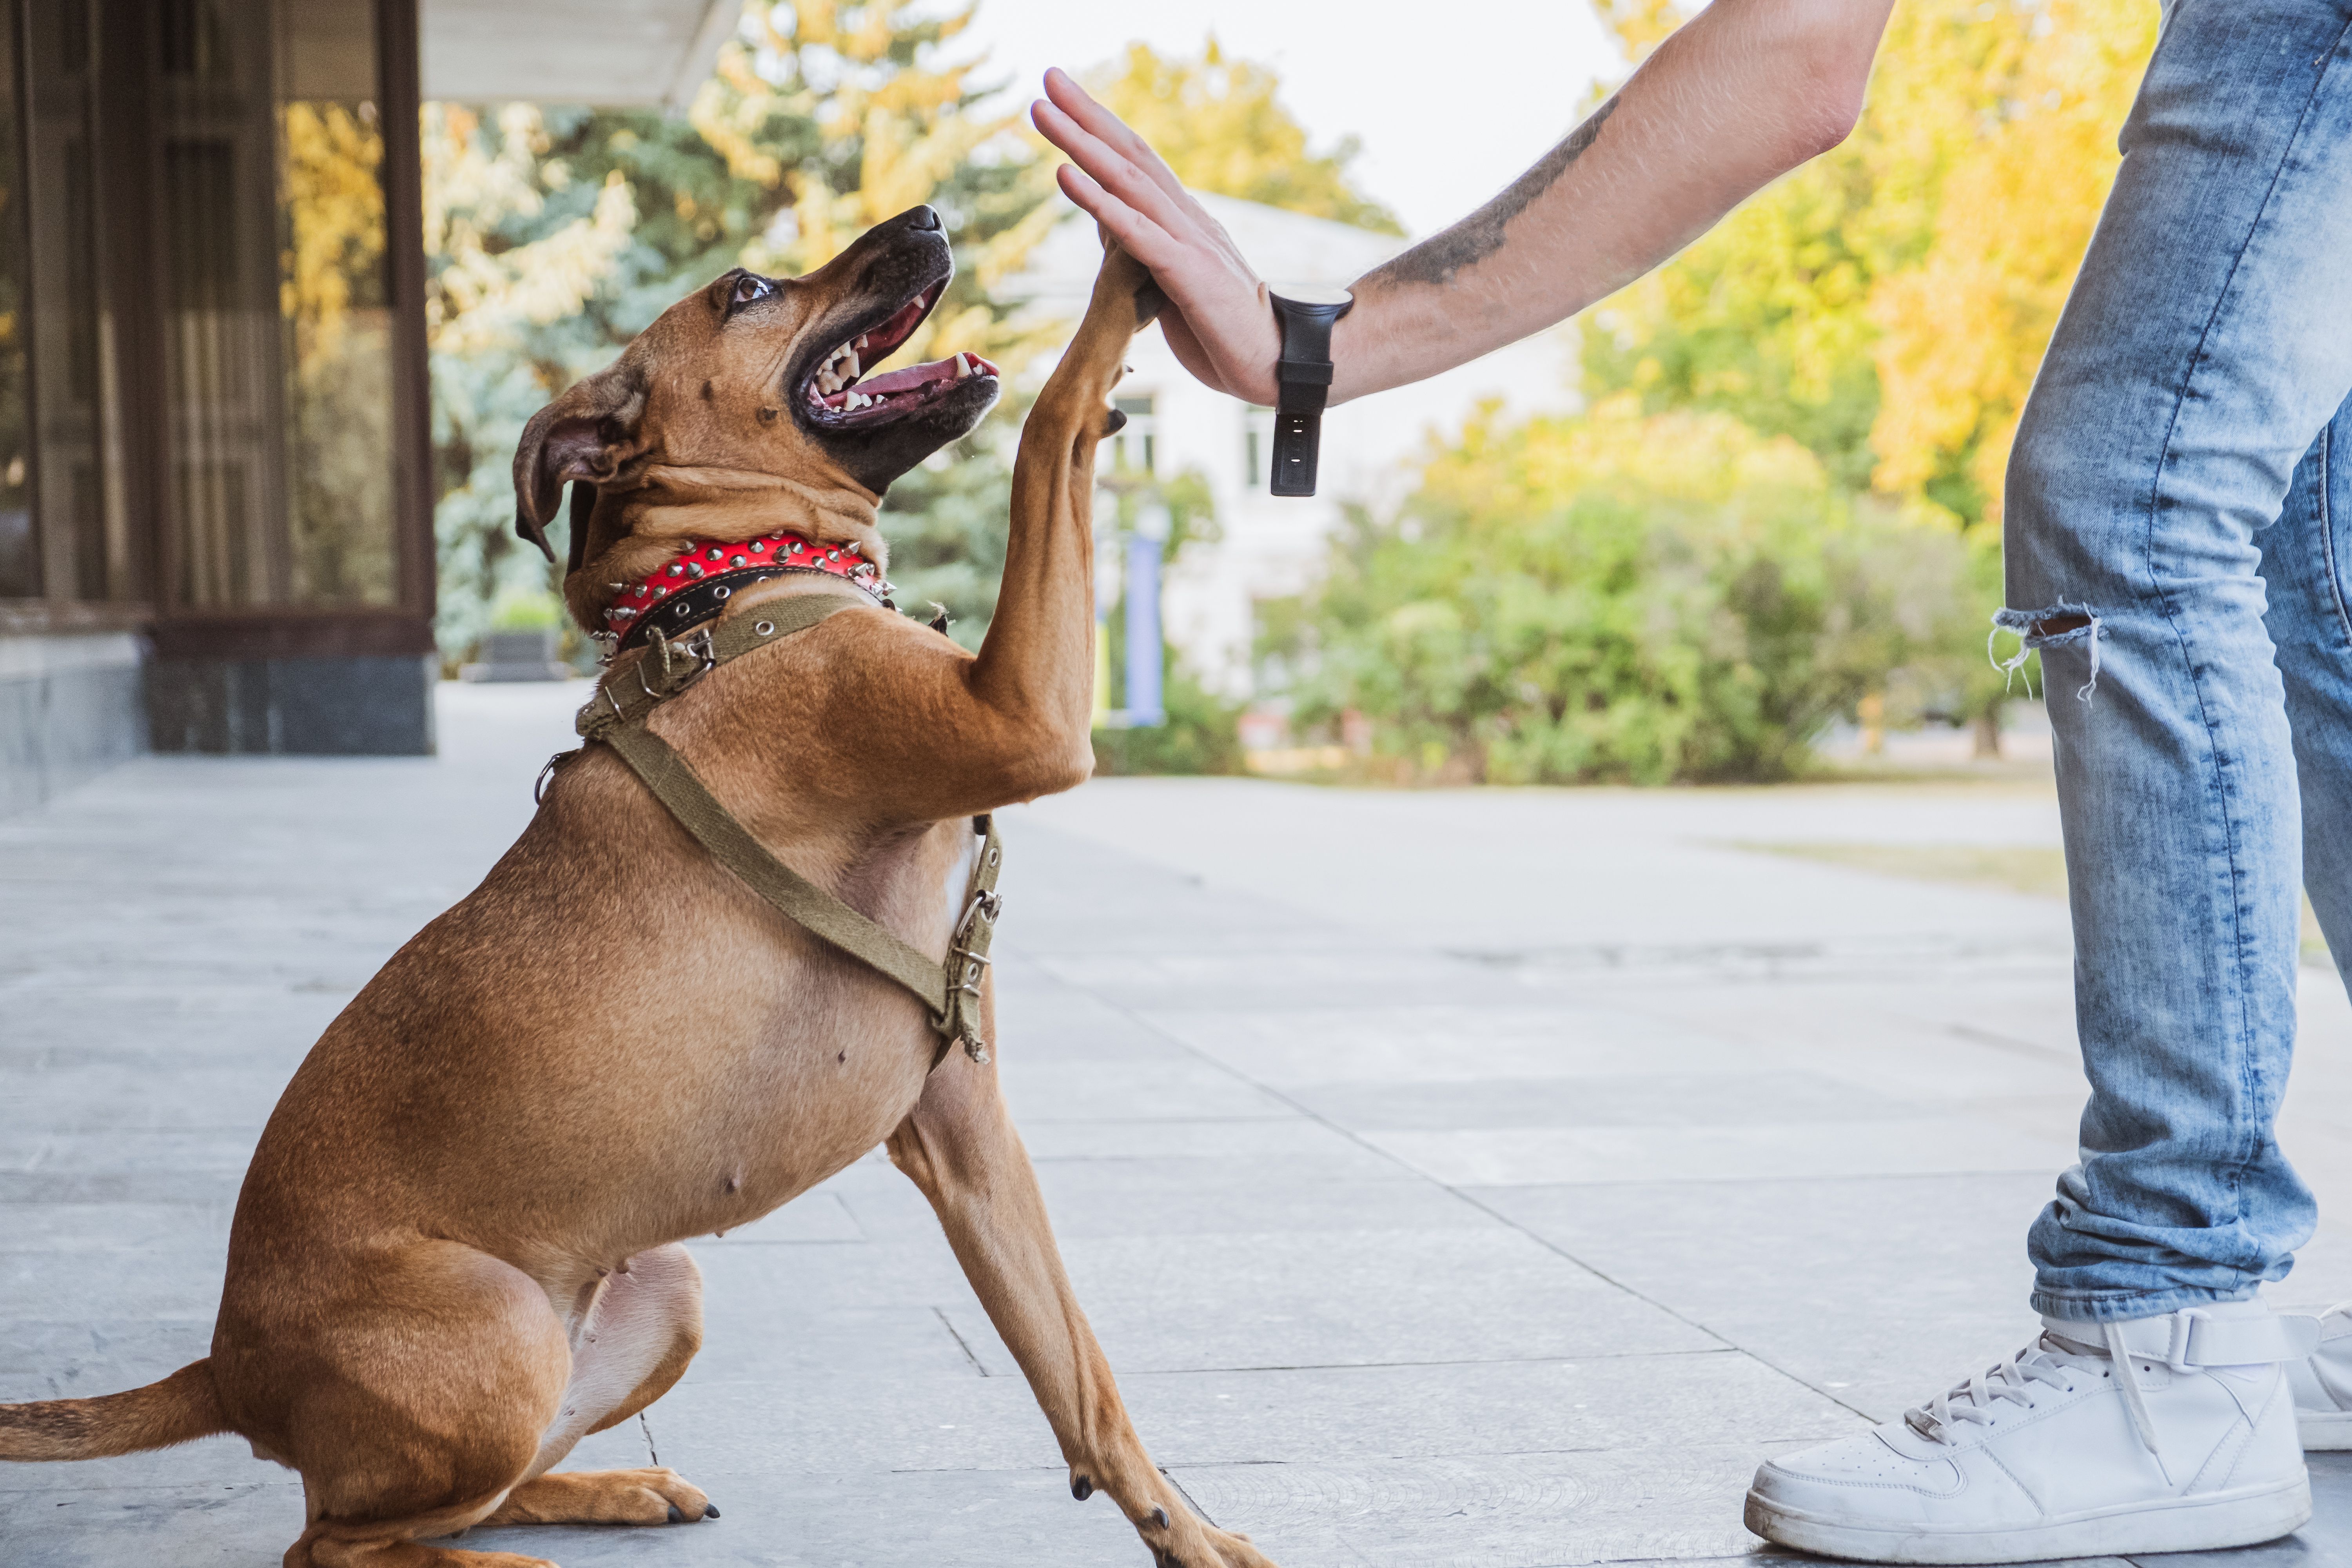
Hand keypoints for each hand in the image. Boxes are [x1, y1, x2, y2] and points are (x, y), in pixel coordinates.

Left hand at [1030, 68, 1283, 405]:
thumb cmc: (1223, 329)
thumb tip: (1105, 216)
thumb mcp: (1170, 281)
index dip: (1100, 126)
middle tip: (1049, 76)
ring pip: (1129, 181)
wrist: (1275, 363)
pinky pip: (1137, 231)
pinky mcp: (1188, 273)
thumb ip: (1140, 245)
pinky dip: (1099, 201)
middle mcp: (1186, 219)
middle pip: (1131, 155)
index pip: (1137, 161)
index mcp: (1183, 220)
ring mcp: (1189, 241)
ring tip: (1042, 111)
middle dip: (1087, 114)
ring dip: (1082, 143)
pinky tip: (1065, 175)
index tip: (1061, 95)